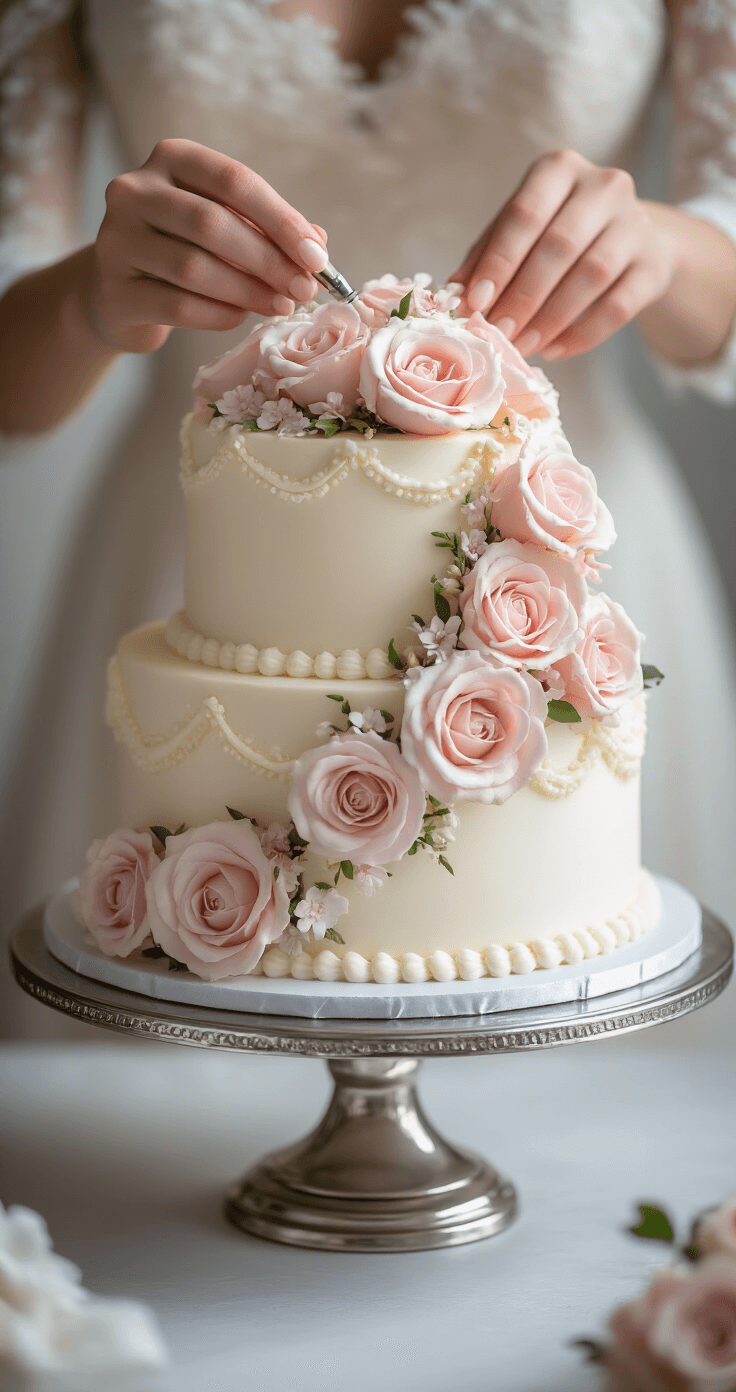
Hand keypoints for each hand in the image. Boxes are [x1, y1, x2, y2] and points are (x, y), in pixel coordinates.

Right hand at [89, 139, 328, 352]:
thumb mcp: (227, 227)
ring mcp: (116, 239)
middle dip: (268, 260)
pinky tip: (240, 317)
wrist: (121, 293)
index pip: (234, 181)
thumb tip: (318, 243)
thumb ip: (268, 229)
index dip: (281, 220)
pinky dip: (218, 314)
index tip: (317, 257)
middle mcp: (135, 190)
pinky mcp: (113, 290)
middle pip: (212, 223)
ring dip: (248, 291)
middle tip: (303, 289)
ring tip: (280, 306)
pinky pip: (177, 305)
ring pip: (194, 267)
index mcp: (171, 159)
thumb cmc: (183, 250)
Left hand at [451, 149, 672, 359]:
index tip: (474, 304)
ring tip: (522, 346)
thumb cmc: (557, 234)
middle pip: (559, 245)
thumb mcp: (518, 235)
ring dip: (550, 318)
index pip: (525, 214)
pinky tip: (554, 350)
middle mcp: (604, 186)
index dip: (498, 262)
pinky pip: (618, 306)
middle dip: (522, 296)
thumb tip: (454, 294)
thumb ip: (486, 256)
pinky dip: (582, 334)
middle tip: (496, 333)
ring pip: (591, 275)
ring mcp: (636, 223)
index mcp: (560, 170)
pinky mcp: (654, 265)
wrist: (627, 241)